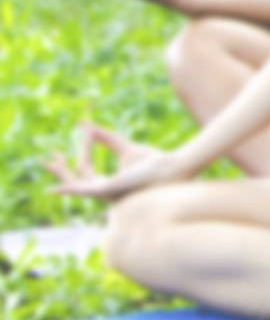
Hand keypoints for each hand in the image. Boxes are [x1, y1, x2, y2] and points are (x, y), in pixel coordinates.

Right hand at [47, 121, 190, 201]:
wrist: (171, 168)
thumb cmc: (154, 161)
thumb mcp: (125, 148)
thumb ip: (107, 139)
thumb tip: (88, 125)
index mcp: (108, 183)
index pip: (85, 170)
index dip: (80, 152)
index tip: (84, 131)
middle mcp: (104, 192)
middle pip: (75, 180)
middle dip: (60, 170)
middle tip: (47, 159)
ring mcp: (105, 194)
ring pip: (76, 184)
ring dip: (62, 173)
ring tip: (50, 161)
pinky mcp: (108, 190)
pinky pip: (83, 190)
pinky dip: (69, 189)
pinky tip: (55, 189)